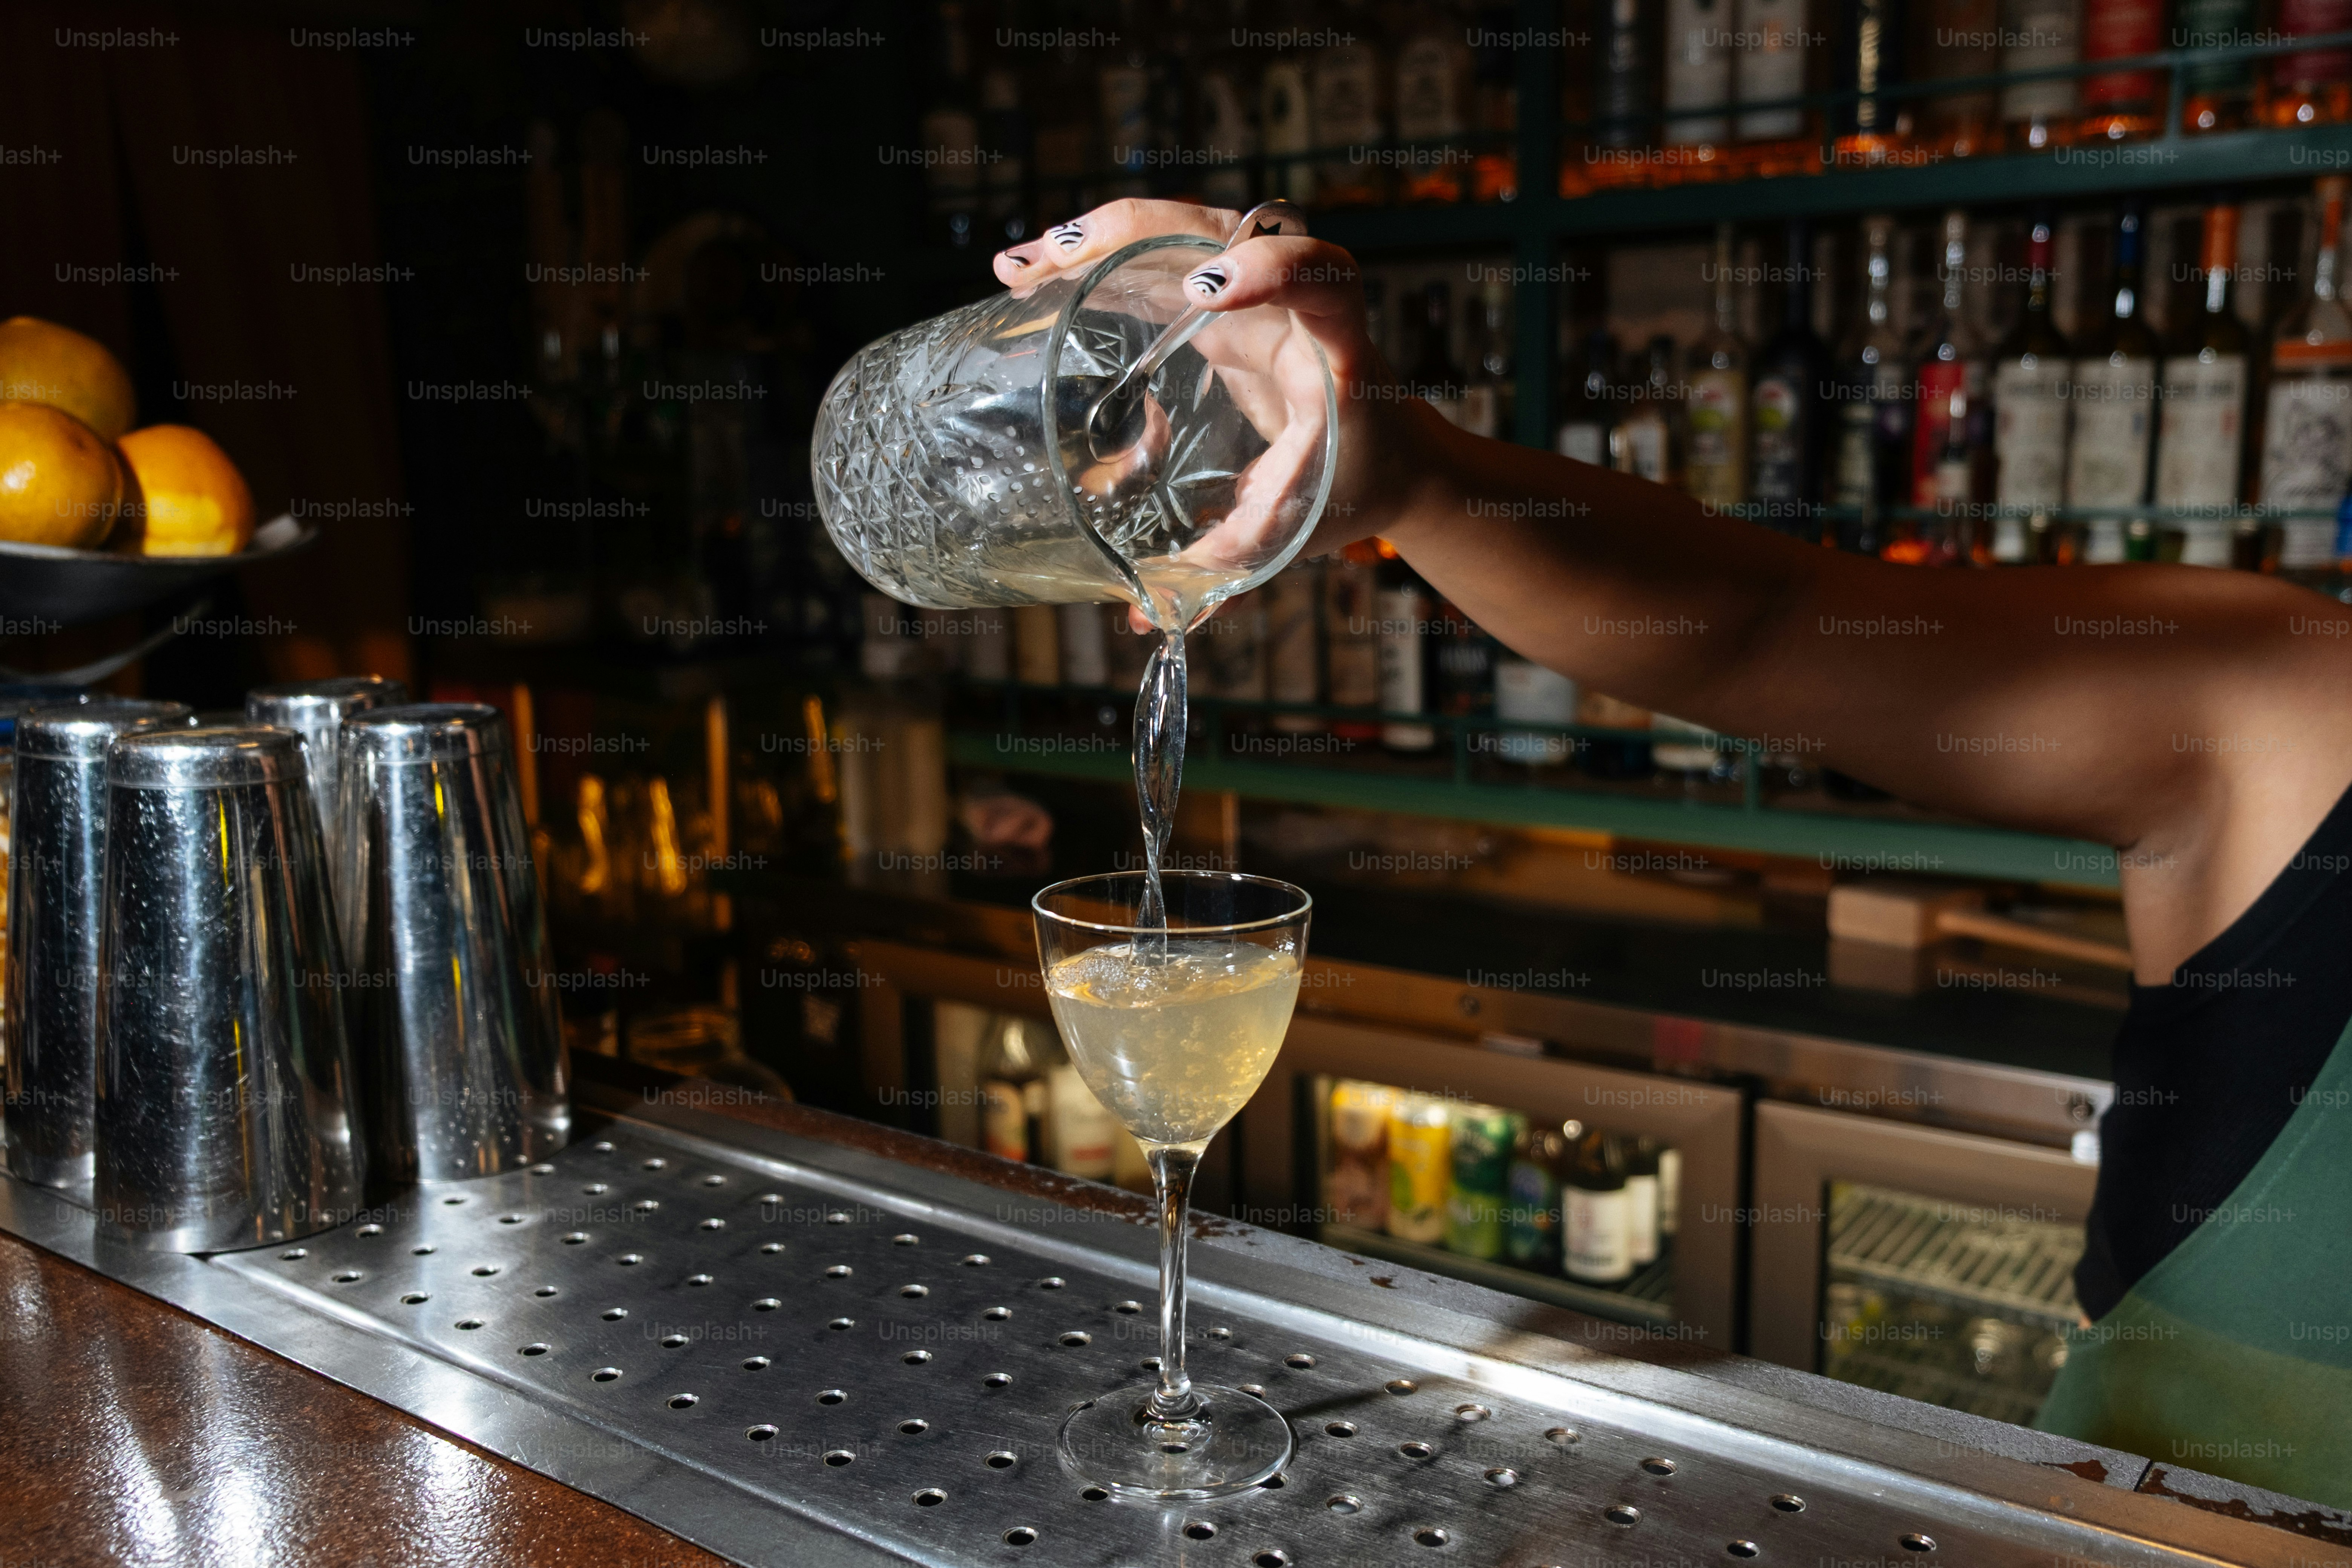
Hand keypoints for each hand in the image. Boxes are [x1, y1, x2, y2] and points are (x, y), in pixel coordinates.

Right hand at [994, 200, 1447, 612]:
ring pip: (1178, 239)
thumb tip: (1143, 614)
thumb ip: (1230, 565)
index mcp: (1338, 351)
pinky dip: (1100, 268)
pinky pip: (1160, 270)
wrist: (1393, 460)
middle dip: (1134, 234)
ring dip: (1098, 242)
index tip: (1204, 290)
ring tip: (1021, 268)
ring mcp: (1257, 299)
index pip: (1322, 280)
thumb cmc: (1357, 487)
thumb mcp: (1300, 527)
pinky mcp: (1224, 310)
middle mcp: (1295, 308)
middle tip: (1054, 258)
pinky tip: (1040, 279)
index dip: (1272, 267)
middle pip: (1223, 232)